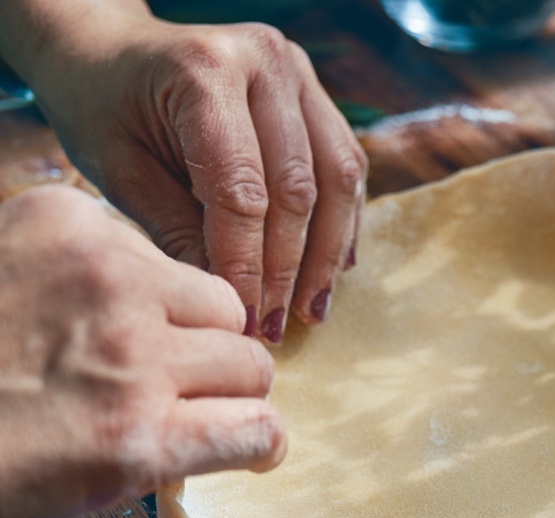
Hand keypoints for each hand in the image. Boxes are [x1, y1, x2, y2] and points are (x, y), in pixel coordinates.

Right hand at [0, 186, 285, 517]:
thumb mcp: (4, 271)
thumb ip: (75, 274)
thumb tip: (160, 302)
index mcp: (65, 224)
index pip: (171, 263)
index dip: (166, 314)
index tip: (135, 347)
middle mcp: (109, 280)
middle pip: (226, 311)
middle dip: (210, 353)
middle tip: (175, 390)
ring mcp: (130, 359)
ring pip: (251, 367)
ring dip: (233, 399)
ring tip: (197, 422)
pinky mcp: (140, 440)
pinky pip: (255, 429)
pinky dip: (260, 443)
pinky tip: (249, 452)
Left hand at [4, 5, 366, 343]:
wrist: (109, 49)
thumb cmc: (104, 108)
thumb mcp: (121, 171)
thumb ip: (178, 231)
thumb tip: (232, 302)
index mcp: (204, 72)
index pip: (241, 191)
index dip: (247, 264)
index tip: (243, 319)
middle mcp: (265, 62)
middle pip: (297, 188)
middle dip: (288, 269)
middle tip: (274, 327)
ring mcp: (299, 73)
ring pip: (337, 180)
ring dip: (327, 254)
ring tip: (310, 311)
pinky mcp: (315, 93)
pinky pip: (346, 166)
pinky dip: (342, 223)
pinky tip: (333, 269)